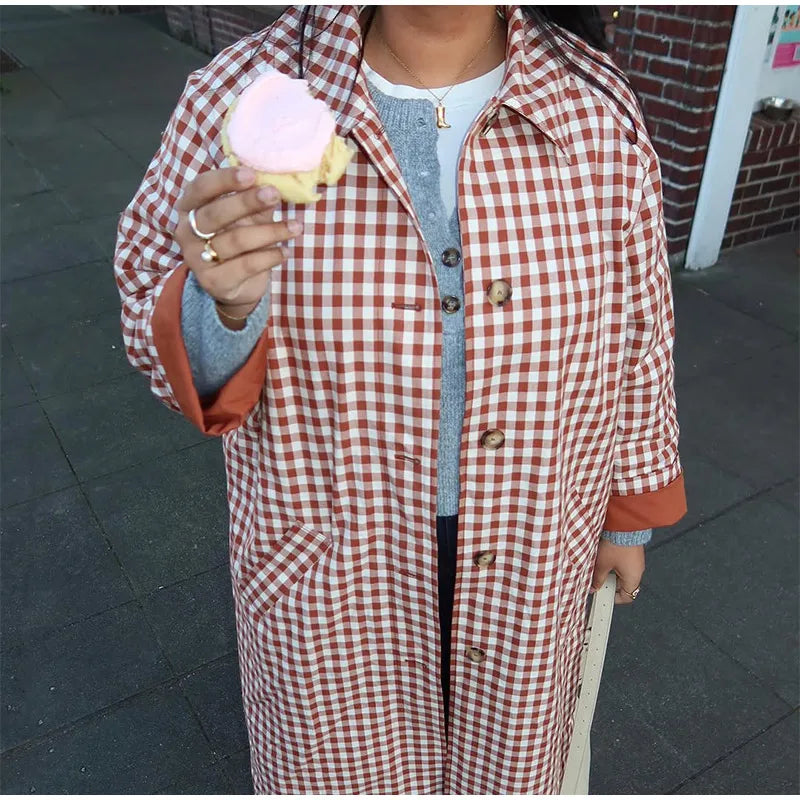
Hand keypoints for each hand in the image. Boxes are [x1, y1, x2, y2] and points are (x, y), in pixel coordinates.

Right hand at [174, 166, 302, 320]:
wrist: (237, 285)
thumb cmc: (239, 240)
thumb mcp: (246, 216)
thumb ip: (255, 199)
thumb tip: (275, 180)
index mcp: (189, 207)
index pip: (200, 187)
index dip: (224, 179)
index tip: (251, 174)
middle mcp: (186, 232)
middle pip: (216, 214)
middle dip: (247, 202)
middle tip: (274, 194)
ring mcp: (197, 259)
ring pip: (236, 240)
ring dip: (270, 231)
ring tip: (296, 227)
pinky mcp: (214, 281)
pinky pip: (246, 265)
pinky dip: (270, 256)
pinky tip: (285, 251)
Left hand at [589, 539, 644, 604]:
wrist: (623, 525)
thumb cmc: (616, 545)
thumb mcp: (602, 565)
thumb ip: (598, 579)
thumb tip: (594, 587)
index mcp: (633, 578)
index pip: (627, 597)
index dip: (614, 598)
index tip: (603, 595)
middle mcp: (637, 571)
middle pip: (624, 585)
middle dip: (610, 584)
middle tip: (598, 581)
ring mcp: (636, 561)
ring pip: (622, 574)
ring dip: (611, 573)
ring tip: (599, 568)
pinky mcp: (632, 552)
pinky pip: (623, 564)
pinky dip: (614, 565)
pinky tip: (604, 559)